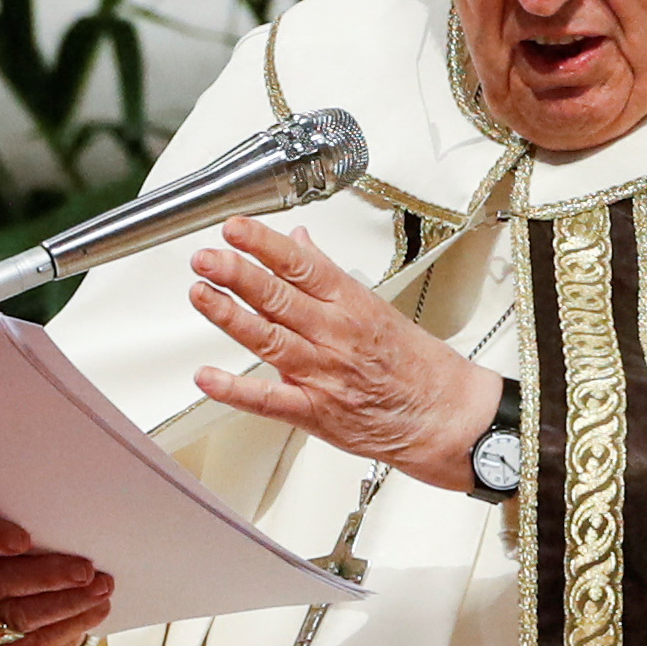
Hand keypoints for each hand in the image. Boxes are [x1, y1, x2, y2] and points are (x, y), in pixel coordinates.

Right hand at [0, 516, 110, 645]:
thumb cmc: (6, 566)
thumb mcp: (6, 547)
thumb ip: (25, 542)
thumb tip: (70, 540)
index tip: (25, 539)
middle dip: (49, 576)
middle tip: (86, 571)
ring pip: (18, 619)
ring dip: (67, 605)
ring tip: (100, 591)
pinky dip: (66, 631)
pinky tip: (91, 615)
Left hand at [189, 218, 504, 491]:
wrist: (446, 417)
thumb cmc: (415, 365)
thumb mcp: (375, 306)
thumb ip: (327, 276)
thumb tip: (297, 244)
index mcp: (351, 304)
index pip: (300, 264)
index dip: (263, 244)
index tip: (235, 228)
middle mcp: (335, 334)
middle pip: (279, 296)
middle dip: (237, 273)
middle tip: (206, 257)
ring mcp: (324, 373)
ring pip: (269, 338)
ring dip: (230, 316)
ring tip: (200, 294)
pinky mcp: (316, 412)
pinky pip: (269, 400)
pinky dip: (235, 390)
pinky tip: (207, 377)